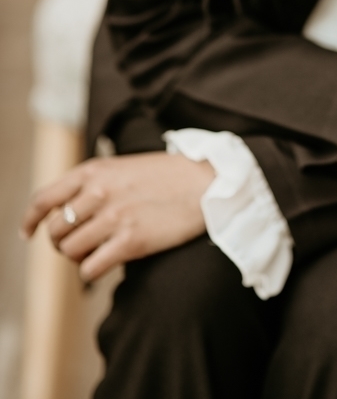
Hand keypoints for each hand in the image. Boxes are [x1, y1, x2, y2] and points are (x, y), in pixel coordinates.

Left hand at [21, 152, 214, 281]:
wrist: (207, 183)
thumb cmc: (167, 176)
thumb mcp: (124, 167)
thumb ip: (93, 182)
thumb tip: (64, 208)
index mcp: (95, 171)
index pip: (45, 198)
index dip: (30, 219)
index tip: (27, 232)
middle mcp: (100, 192)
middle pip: (56, 230)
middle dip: (62, 242)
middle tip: (79, 244)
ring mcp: (115, 217)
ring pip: (70, 251)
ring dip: (79, 257)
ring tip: (97, 251)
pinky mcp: (131, 241)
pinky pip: (90, 268)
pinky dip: (93, 271)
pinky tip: (107, 263)